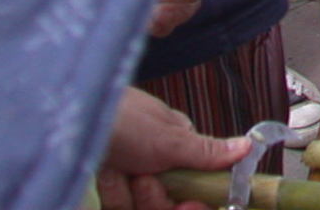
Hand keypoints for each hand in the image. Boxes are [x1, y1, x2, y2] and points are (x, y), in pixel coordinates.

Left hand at [97, 88, 250, 209]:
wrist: (71, 122)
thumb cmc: (125, 118)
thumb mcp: (171, 138)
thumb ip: (208, 151)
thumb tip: (248, 146)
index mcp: (180, 152)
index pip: (196, 191)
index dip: (192, 205)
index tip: (187, 206)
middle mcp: (157, 167)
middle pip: (165, 205)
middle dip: (153, 199)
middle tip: (143, 178)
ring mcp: (129, 178)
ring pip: (136, 207)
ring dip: (126, 194)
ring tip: (119, 169)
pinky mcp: (108, 185)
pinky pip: (115, 204)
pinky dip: (109, 191)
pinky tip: (104, 172)